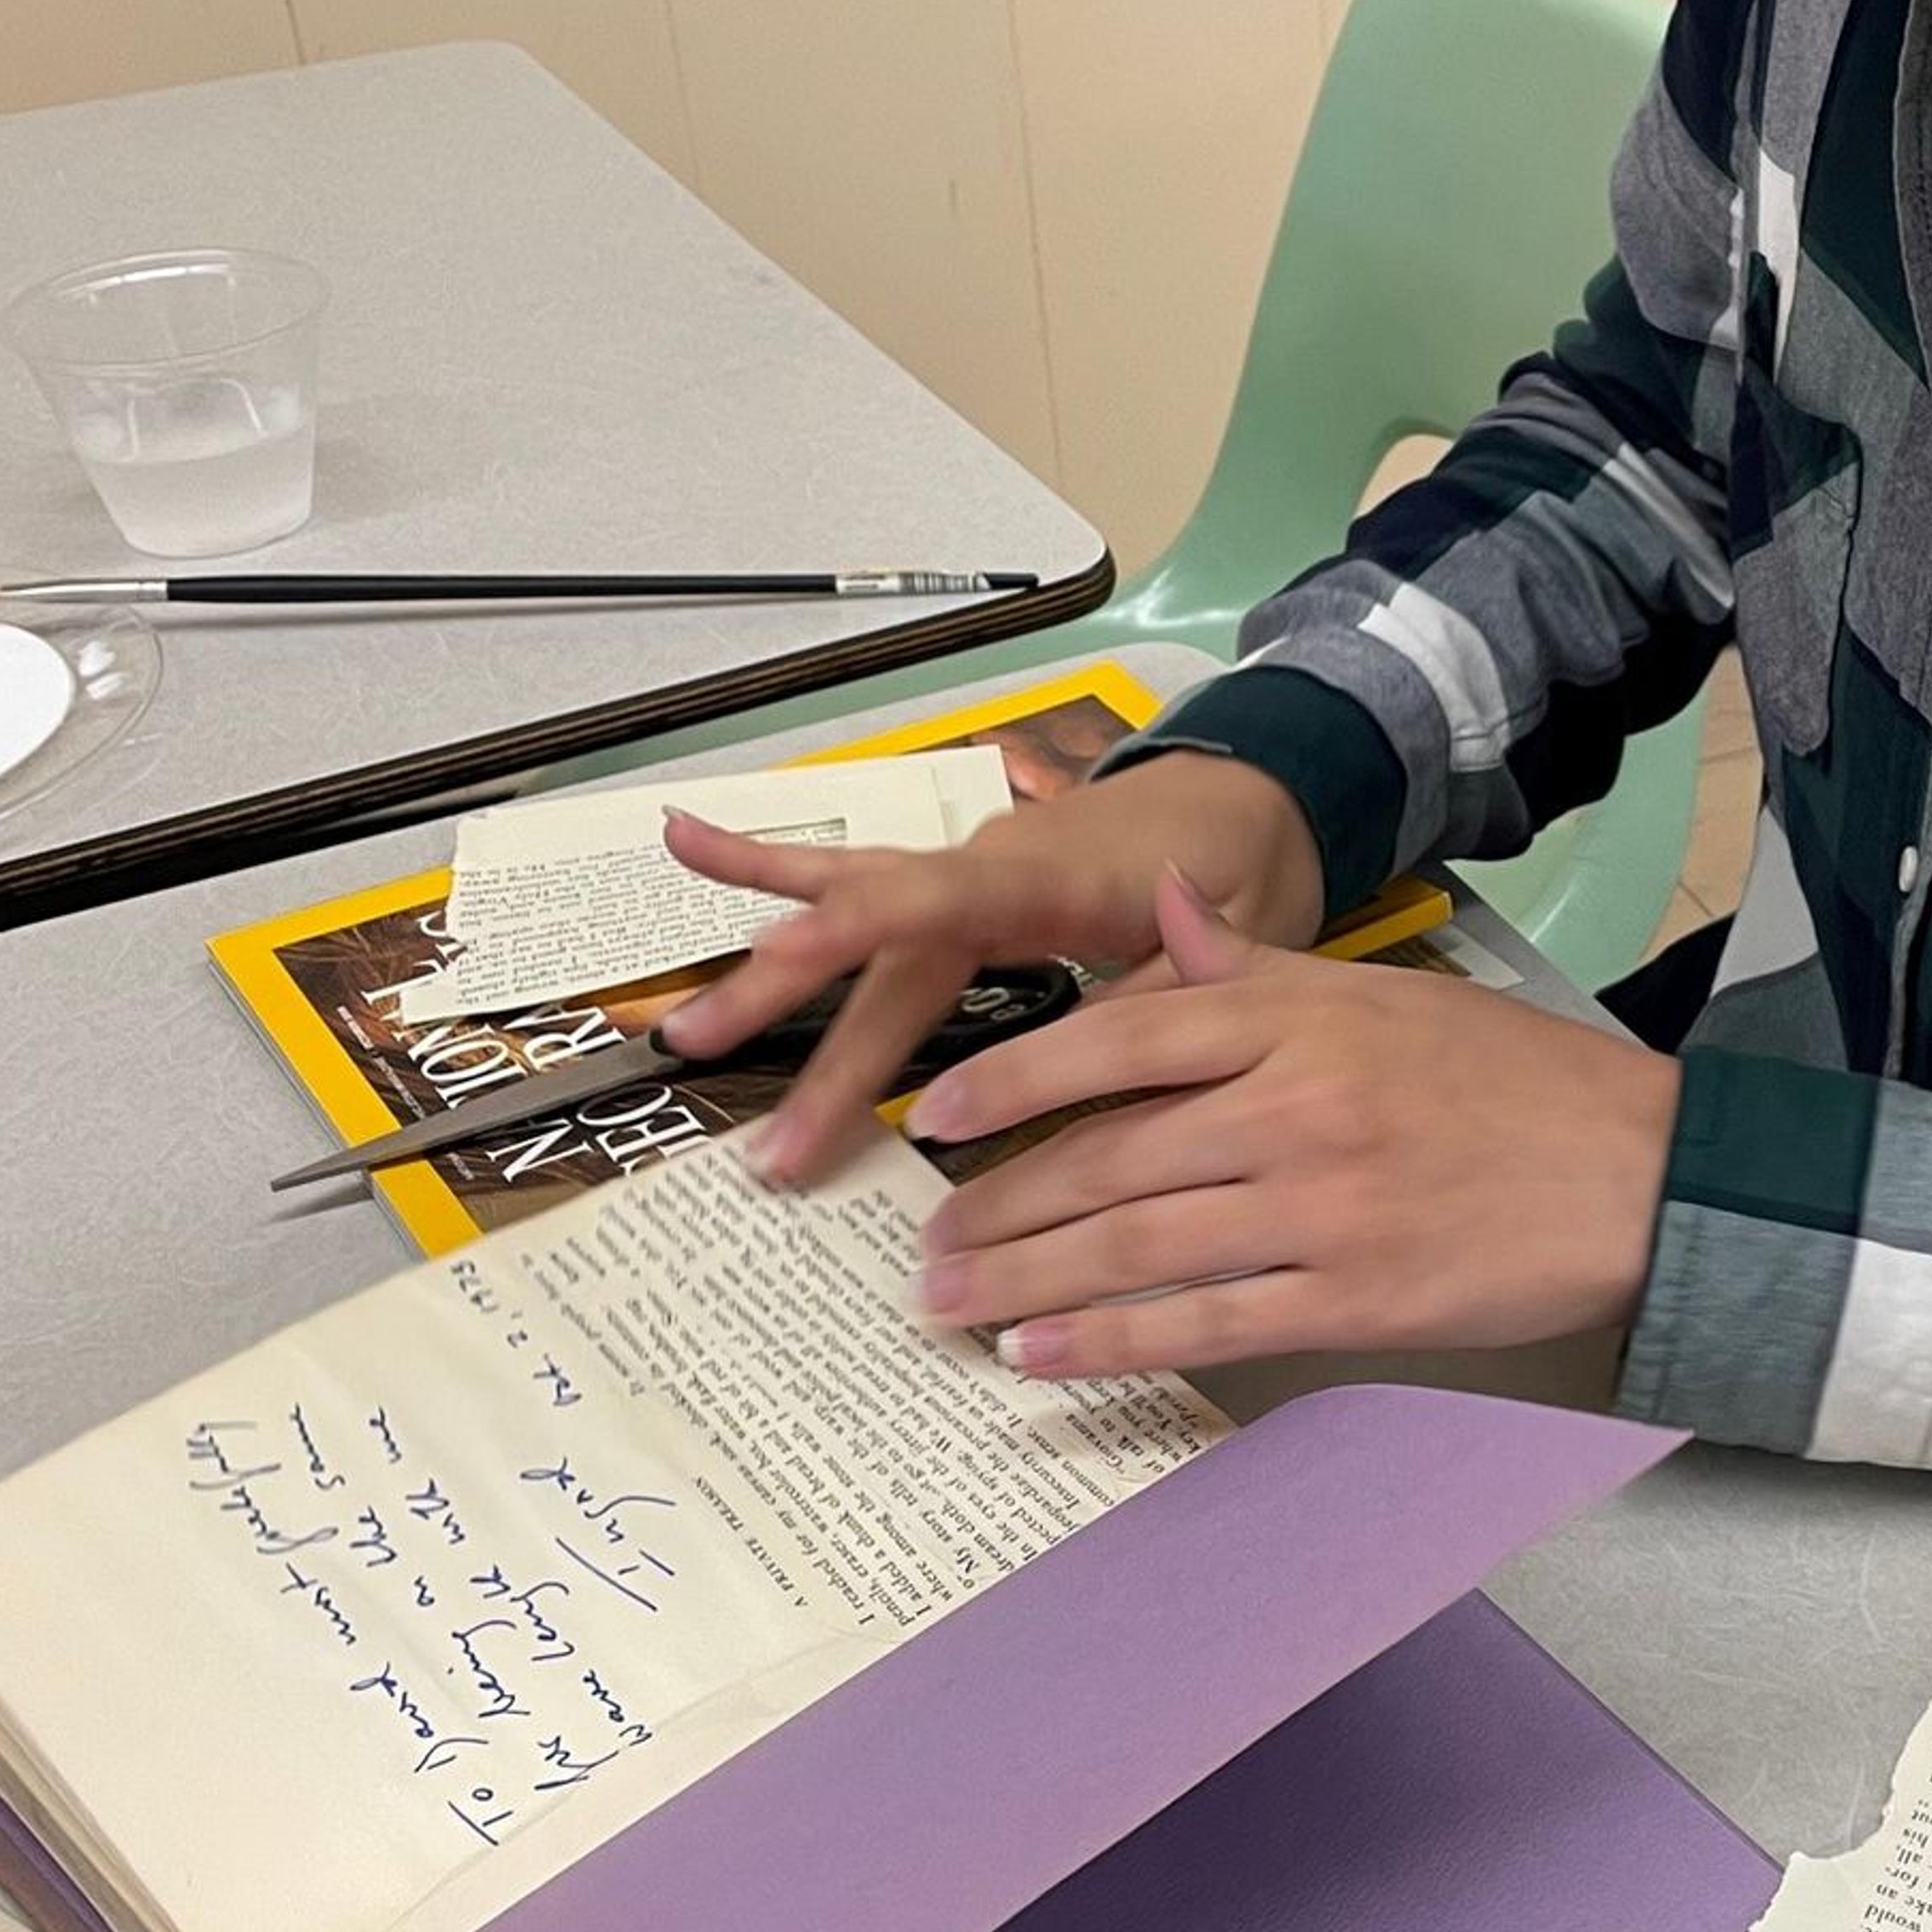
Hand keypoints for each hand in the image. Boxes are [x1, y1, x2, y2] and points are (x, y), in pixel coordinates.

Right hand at [656, 749, 1325, 1180]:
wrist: (1251, 793)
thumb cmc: (1248, 867)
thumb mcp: (1243, 934)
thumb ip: (1171, 987)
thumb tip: (1103, 1063)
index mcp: (1056, 876)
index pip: (939, 898)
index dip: (859, 931)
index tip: (781, 963)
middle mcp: (991, 863)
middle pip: (880, 945)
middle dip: (812, 1036)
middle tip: (763, 1138)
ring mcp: (965, 866)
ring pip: (852, 920)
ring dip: (770, 981)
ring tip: (680, 1028)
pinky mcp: (955, 878)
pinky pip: (858, 876)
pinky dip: (771, 864)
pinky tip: (686, 844)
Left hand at [898, 869, 1679, 1376]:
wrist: (1638, 1174)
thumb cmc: (1510, 1082)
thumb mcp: (1381, 996)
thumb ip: (1255, 968)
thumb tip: (1165, 907)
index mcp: (1300, 1021)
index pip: (1124, 1040)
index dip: (1021, 1079)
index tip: (945, 1115)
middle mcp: (1296, 1106)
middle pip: (1111, 1156)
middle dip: (1000, 1203)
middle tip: (925, 1241)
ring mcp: (1320, 1207)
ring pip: (1138, 1244)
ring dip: (1027, 1279)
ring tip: (952, 1305)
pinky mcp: (1352, 1297)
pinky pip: (1203, 1322)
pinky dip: (1110, 1343)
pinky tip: (1041, 1355)